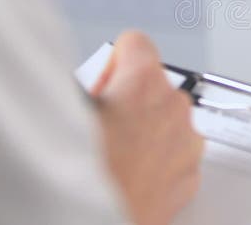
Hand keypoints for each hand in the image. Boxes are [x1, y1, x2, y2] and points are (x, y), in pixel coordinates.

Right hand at [92, 31, 204, 224]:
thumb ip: (79, 82)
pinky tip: (129, 175)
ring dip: (144, 131)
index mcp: (144, 82)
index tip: (100, 87)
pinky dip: (156, 162)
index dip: (111, 65)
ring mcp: (187, 144)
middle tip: (100, 126)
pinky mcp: (189, 178)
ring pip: (167, 121)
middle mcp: (174, 108)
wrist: (89, 221)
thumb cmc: (76, 173)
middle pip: (153, 85)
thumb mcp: (60, 106)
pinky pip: (175, 155)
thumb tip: (79, 80)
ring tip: (113, 156)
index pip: (135, 43)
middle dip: (128, 100)